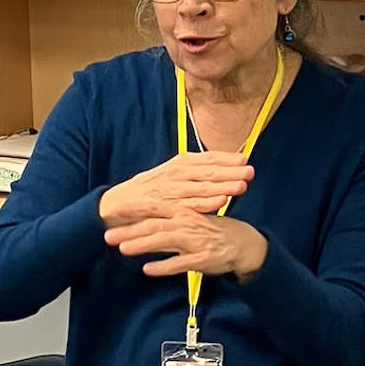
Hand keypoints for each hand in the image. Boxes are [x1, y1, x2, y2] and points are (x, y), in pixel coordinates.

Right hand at [99, 152, 253, 228]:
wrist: (114, 205)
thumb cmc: (145, 192)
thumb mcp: (168, 176)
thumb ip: (191, 174)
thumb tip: (218, 168)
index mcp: (177, 165)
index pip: (206, 159)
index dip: (226, 158)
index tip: (244, 158)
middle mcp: (174, 174)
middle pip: (208, 171)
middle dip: (231, 170)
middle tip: (250, 170)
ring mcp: (168, 190)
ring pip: (201, 187)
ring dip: (223, 186)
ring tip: (242, 186)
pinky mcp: (162, 207)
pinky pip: (187, 205)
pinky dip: (205, 203)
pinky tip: (220, 203)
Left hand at [104, 213, 268, 279]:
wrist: (242, 243)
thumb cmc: (211, 230)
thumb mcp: (190, 217)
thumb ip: (167, 218)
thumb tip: (139, 219)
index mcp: (183, 210)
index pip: (154, 207)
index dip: (132, 209)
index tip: (112, 210)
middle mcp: (187, 223)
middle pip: (154, 225)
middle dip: (129, 230)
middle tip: (107, 236)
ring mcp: (194, 241)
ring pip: (164, 241)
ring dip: (142, 244)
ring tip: (123, 249)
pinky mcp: (202, 259)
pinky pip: (180, 263)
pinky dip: (163, 266)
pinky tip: (147, 269)